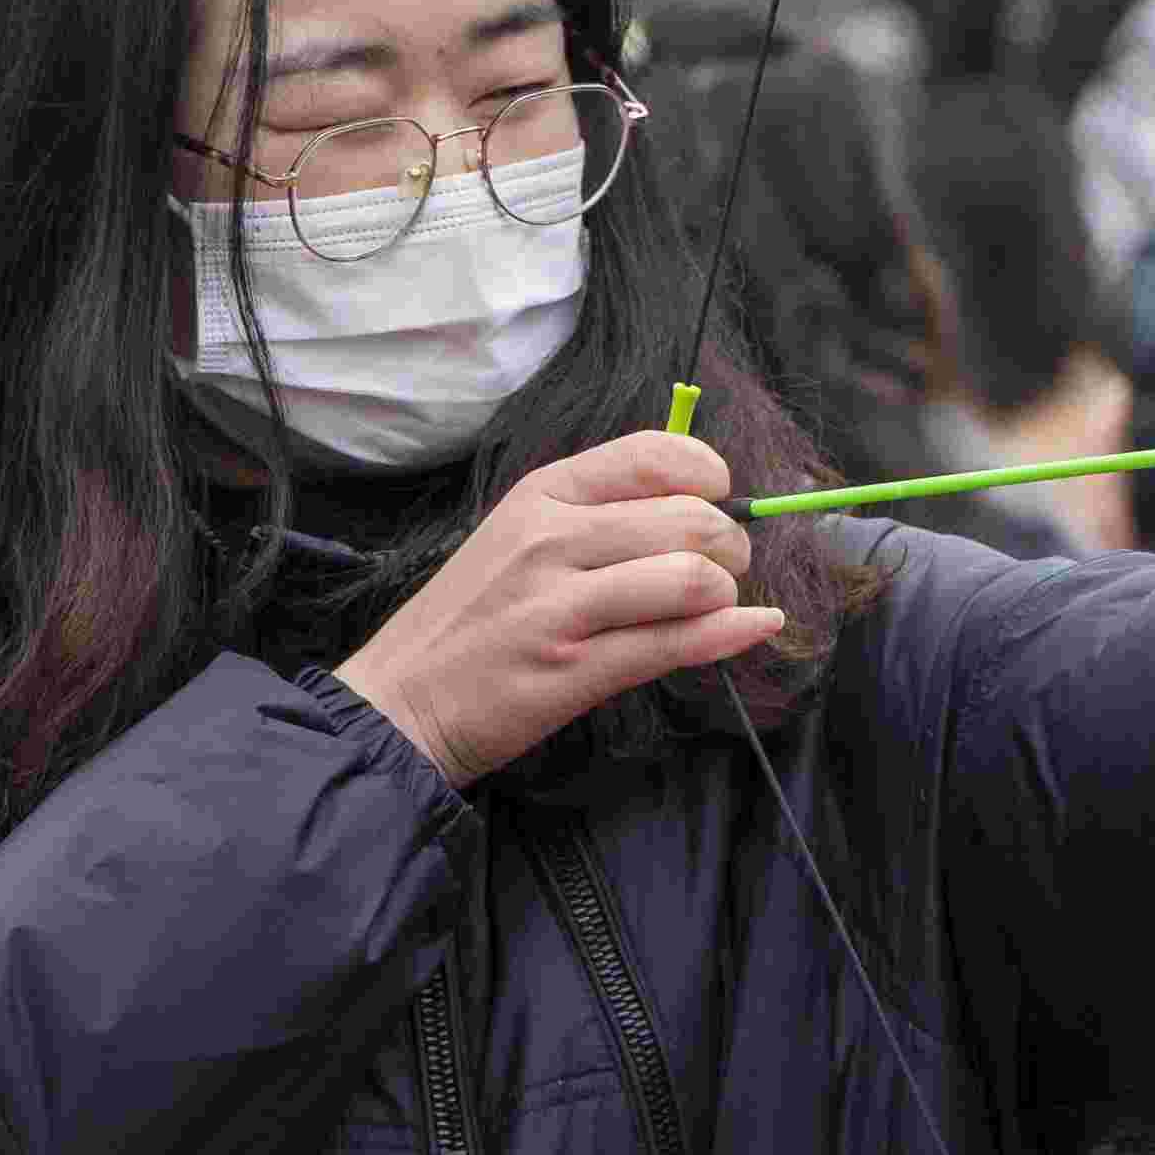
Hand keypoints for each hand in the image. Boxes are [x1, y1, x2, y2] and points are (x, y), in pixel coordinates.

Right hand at [335, 427, 781, 779]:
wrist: (400, 700)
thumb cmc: (468, 622)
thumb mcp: (516, 540)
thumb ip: (595, 515)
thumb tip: (697, 502)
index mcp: (540, 494)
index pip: (652, 454)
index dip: (708, 473)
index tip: (719, 497)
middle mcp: (552, 539)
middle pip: (691, 518)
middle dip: (731, 545)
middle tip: (722, 569)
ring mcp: (561, 604)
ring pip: (694, 577)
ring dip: (724, 594)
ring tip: (710, 607)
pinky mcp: (575, 668)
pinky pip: (679, 642)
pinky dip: (732, 634)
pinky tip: (754, 628)